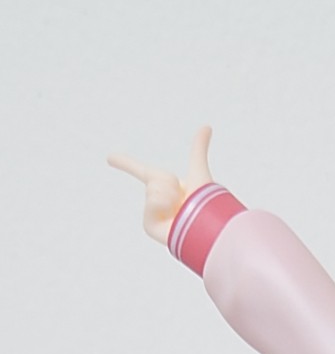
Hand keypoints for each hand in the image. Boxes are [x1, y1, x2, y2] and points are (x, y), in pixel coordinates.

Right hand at [107, 123, 214, 244]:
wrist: (205, 227)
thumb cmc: (204, 203)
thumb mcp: (199, 171)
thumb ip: (199, 149)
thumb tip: (207, 126)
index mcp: (165, 186)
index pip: (140, 170)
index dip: (125, 163)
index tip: (109, 158)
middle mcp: (157, 199)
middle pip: (153, 178)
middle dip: (169, 182)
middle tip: (183, 197)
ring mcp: (152, 214)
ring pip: (152, 190)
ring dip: (169, 195)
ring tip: (181, 208)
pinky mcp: (149, 227)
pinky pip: (151, 204)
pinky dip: (164, 207)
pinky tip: (173, 218)